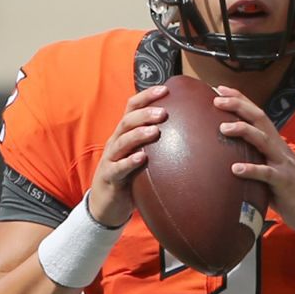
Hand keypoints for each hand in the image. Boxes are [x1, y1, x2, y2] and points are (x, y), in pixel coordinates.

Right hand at [87, 86, 166, 227]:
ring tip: (155, 131)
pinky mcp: (109, 177)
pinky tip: (142, 158)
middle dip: (145, 114)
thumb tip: (188, 130)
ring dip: (138, 134)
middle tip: (163, 112)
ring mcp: (111, 159)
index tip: (165, 89)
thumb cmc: (128, 177)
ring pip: (121, 141)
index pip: (132, 107)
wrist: (106, 204)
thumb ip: (156, 143)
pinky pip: (118, 167)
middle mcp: (116, 142)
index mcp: (124, 133)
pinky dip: (129, 162)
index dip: (146, 96)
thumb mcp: (140, 155)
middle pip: (127, 121)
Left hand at [216, 87, 294, 237]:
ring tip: (223, 128)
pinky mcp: (285, 182)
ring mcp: (283, 164)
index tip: (220, 89)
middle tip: (217, 98)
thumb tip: (228, 159)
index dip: (241, 100)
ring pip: (263, 140)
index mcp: (275, 144)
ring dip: (243, 131)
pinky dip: (251, 170)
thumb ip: (255, 161)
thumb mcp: (270, 172)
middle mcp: (280, 149)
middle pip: (260, 120)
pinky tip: (235, 169)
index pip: (257, 116)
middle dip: (239, 106)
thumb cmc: (290, 192)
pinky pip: (267, 174)